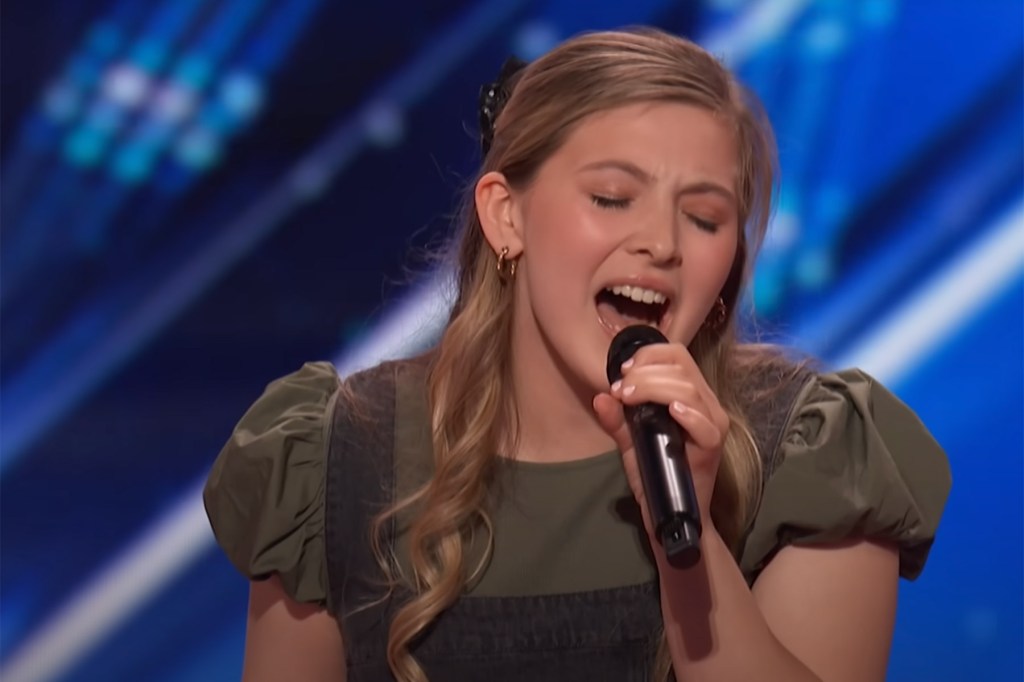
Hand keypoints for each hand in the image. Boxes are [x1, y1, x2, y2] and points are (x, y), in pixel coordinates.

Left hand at [592, 342, 728, 552]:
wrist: (670, 516)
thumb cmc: (655, 474)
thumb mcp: (630, 442)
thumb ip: (617, 419)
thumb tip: (600, 396)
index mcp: (690, 395)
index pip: (676, 355)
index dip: (648, 356)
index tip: (622, 373)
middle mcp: (706, 405)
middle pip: (681, 368)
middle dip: (645, 373)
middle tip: (621, 390)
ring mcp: (712, 426)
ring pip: (689, 390)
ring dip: (654, 388)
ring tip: (628, 398)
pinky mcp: (712, 449)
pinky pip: (705, 425)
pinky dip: (688, 414)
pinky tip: (671, 411)